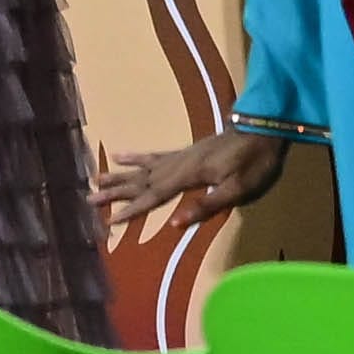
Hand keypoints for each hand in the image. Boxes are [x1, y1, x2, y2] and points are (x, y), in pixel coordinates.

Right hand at [97, 128, 294, 239]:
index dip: (132, 210)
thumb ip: (207, 205)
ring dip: (119, 175)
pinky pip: (154, 154)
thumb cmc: (256, 163)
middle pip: (141, 181)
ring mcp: (180, 156)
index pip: (154, 196)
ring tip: (96, 178)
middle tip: (89, 198)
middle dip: (116, 192)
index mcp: (189, 176)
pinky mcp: (186, 152)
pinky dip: (136, 156)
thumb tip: (173, 224)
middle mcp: (178, 164)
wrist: (264, 129)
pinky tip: (121, 155)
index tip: (110, 220)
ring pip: (143, 168)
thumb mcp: (239, 189)